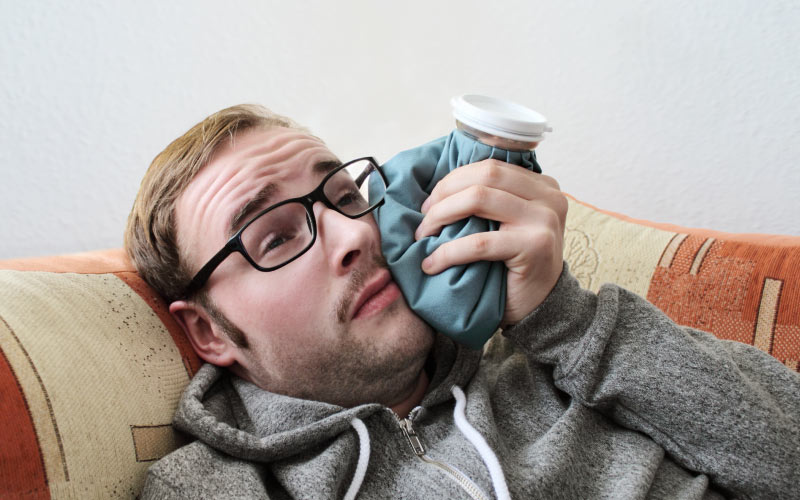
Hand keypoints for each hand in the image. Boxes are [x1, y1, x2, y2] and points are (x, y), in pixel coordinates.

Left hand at [414, 159, 566, 324]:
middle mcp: (549, 197)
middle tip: (424, 217)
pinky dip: (448, 251)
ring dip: (441, 216)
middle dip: (445, 193)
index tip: (430, 202)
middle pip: (484, 177)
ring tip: (423, 236)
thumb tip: (440, 187)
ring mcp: (544, 220)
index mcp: (542, 186)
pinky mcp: (535, 246)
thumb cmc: (515, 266)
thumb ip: (491, 201)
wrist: (541, 308)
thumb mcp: (508, 224)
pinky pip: (479, 242)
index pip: (490, 168)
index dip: (453, 180)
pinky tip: (432, 264)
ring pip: (478, 199)